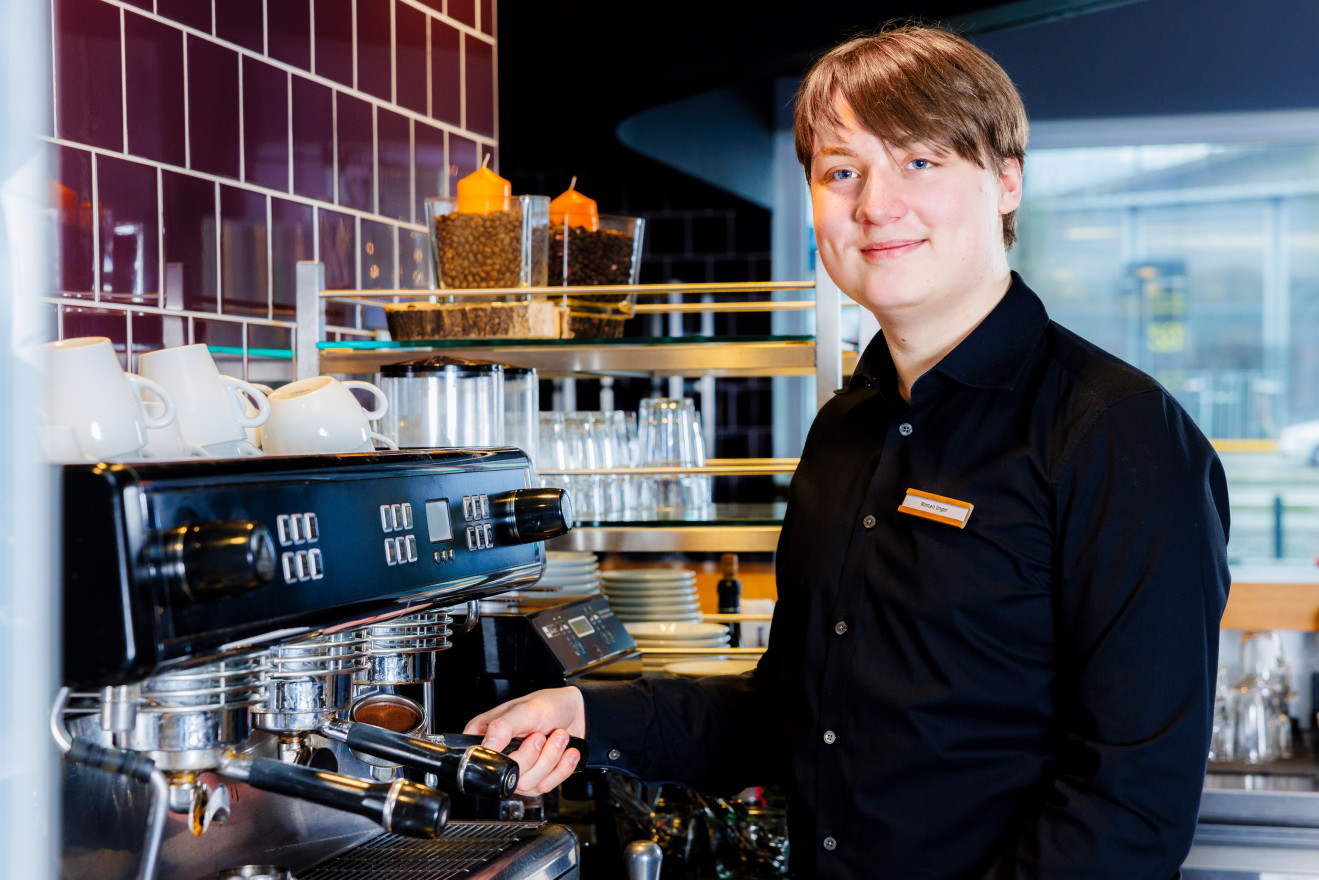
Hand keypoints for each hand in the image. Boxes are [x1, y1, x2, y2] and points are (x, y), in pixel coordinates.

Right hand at [463, 686, 586, 795]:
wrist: (577, 713)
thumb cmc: (549, 706)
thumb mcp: (525, 710)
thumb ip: (502, 727)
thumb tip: (487, 747)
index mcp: (486, 735)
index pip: (484, 761)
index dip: (507, 757)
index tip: (529, 738)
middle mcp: (499, 755)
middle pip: (509, 776)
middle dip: (535, 756)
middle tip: (543, 736)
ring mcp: (517, 770)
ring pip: (528, 784)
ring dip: (550, 759)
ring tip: (559, 738)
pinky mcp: (535, 779)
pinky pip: (546, 786)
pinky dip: (561, 769)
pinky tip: (567, 752)